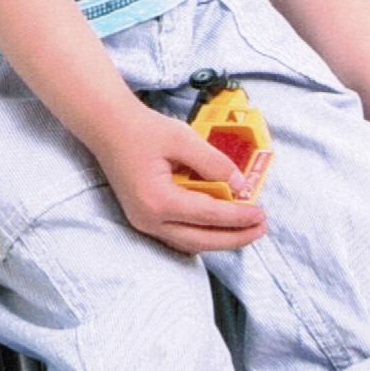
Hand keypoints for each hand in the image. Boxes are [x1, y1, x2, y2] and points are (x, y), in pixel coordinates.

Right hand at [79, 103, 268, 256]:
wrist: (108, 127)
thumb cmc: (143, 129)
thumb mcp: (183, 138)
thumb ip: (214, 163)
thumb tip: (240, 186)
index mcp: (158, 200)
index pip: (208, 215)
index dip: (238, 216)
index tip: (261, 213)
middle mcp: (149, 219)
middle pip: (201, 240)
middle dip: (234, 238)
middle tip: (260, 228)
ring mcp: (144, 223)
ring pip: (190, 243)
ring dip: (219, 239)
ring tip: (246, 228)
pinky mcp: (144, 219)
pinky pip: (179, 235)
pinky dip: (202, 233)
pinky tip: (220, 225)